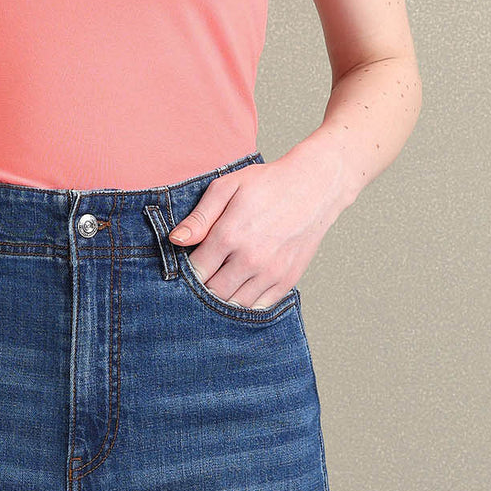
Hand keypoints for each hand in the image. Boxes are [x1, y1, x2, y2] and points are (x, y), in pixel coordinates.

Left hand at [167, 144, 344, 307]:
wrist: (313, 187)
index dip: (187, 270)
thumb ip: (200, 216)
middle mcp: (250, 259)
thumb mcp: (227, 187)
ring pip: (236, 304)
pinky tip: (240, 289)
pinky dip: (247, 303)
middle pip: (213, 292)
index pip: (196, 270)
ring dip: (223, 298)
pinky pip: (260, 306)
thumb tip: (176, 240)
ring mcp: (271, 272)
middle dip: (203, 287)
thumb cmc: (267, 183)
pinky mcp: (287, 280)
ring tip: (220, 281)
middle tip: (203, 274)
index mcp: (230, 235)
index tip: (187, 263)